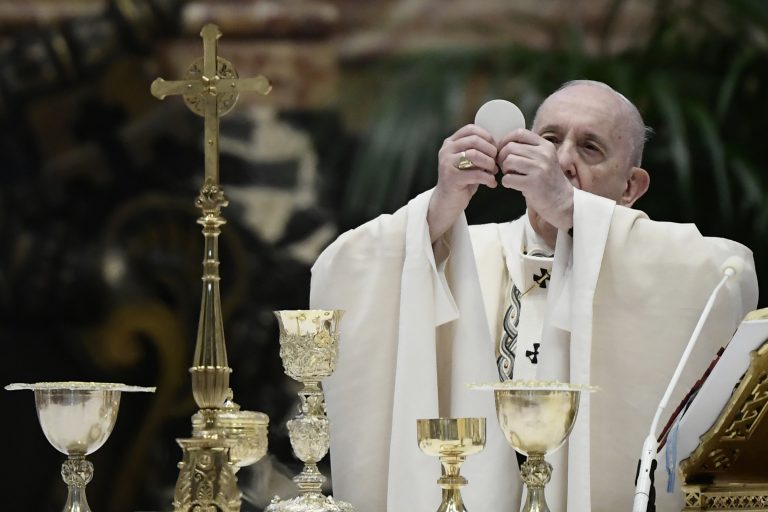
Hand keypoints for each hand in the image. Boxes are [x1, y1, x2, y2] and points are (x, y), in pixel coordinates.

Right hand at [428, 124, 497, 241]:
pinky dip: (488, 179)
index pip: (470, 129)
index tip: (495, 148)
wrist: (447, 202)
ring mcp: (447, 163)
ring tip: (494, 171)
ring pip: (474, 154)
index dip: (487, 136)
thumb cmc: (462, 180)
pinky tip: (491, 183)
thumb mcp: (468, 161)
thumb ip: (478, 150)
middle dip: (490, 151)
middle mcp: (446, 150)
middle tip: (496, 161)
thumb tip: (498, 145)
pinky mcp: (451, 178)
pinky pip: (475, 174)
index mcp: (450, 143)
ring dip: (489, 163)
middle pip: (474, 140)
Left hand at [497, 129, 573, 230]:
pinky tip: (513, 185)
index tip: (502, 149)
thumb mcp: (543, 158)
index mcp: (545, 146)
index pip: (519, 133)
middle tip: (506, 167)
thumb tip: (503, 144)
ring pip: (508, 161)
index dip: (505, 140)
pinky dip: (506, 182)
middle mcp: (544, 155)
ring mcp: (539, 169)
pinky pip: (508, 178)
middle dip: (502, 158)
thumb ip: (527, 149)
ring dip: (504, 170)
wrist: (560, 201)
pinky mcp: (533, 183)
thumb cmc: (546, 179)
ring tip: (511, 175)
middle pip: (510, 148)